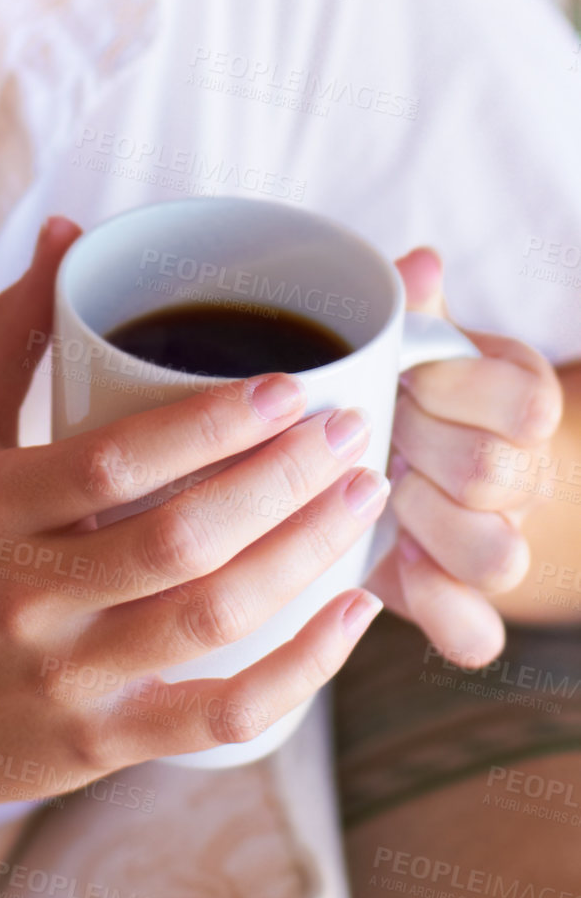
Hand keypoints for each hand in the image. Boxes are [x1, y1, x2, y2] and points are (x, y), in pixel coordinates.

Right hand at [0, 216, 386, 837]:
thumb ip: (9, 333)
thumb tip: (67, 230)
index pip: (110, 463)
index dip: (207, 424)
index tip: (288, 384)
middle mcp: (29, 598)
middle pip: (178, 540)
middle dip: (281, 482)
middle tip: (350, 432)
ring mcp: (70, 679)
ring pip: (211, 621)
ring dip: (304, 555)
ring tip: (363, 495)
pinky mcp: (106, 744)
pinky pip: (222, 718)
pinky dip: (300, 670)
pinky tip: (352, 611)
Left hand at [365, 247, 562, 664]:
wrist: (415, 457)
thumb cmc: (406, 384)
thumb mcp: (411, 337)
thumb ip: (411, 305)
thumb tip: (417, 262)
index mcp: (520, 398)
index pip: (527, 402)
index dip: (453, 389)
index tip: (400, 376)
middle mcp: (525, 475)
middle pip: (498, 474)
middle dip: (418, 447)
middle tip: (371, 431)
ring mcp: (500, 543)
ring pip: (498, 558)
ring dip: (425, 525)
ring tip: (378, 496)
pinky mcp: (463, 605)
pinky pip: (475, 634)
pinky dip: (435, 609)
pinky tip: (395, 567)